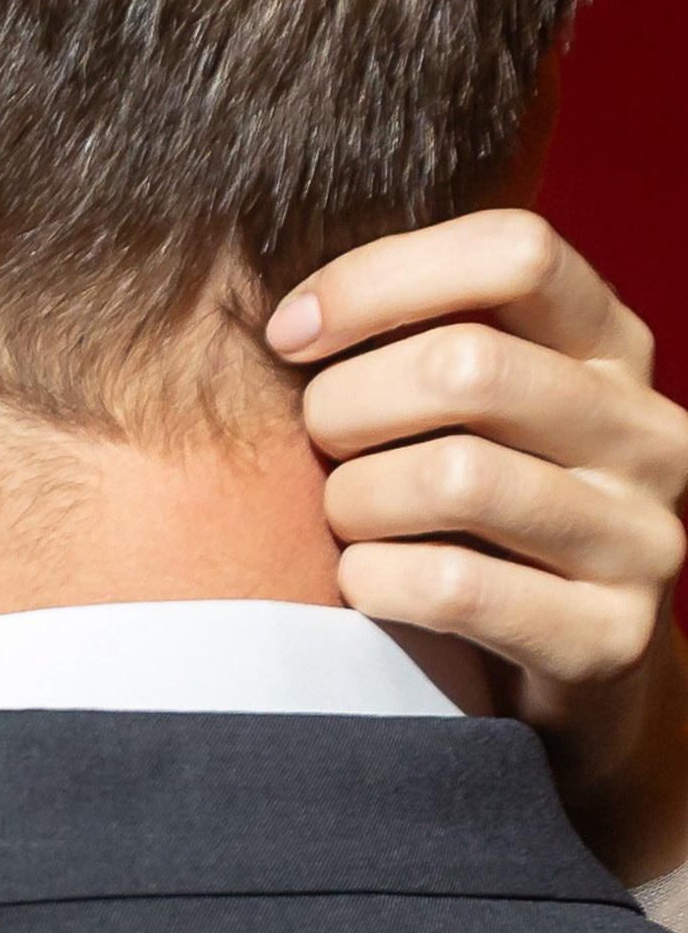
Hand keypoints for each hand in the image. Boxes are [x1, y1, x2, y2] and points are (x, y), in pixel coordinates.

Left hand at [267, 212, 687, 882]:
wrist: (572, 682)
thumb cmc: (482, 527)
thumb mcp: (472, 418)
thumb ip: (419, 344)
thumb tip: (285, 309)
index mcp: (613, 349)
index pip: (517, 251)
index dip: (382, 277)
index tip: (288, 332)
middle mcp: (647, 432)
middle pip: (469, 365)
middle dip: (349, 402)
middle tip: (309, 445)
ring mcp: (641, 537)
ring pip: (457, 476)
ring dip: (356, 499)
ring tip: (336, 521)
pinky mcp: (608, 638)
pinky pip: (455, 587)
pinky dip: (376, 580)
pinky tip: (356, 583)